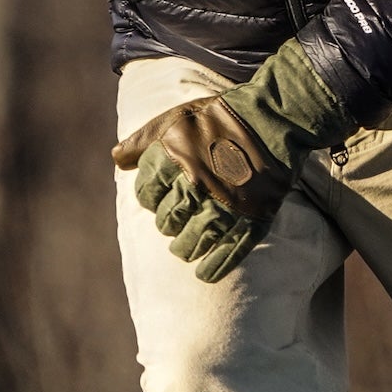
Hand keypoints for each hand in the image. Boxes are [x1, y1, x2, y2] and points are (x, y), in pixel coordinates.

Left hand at [113, 42, 351, 281]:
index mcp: (173, 160)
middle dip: (168, 225)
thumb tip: (117, 158)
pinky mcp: (252, 216)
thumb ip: (144, 140)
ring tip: (184, 250)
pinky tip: (206, 274)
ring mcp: (225, 204)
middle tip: (173, 226)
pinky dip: (215, 266)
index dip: (150, 199)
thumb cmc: (221, 117)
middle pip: (168, 221)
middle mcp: (195, 185)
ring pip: (194, 240)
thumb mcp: (176, 118)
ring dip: (186, 249)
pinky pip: (230, 250)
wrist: (274, 117)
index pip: (146, 194)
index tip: (157, 201)